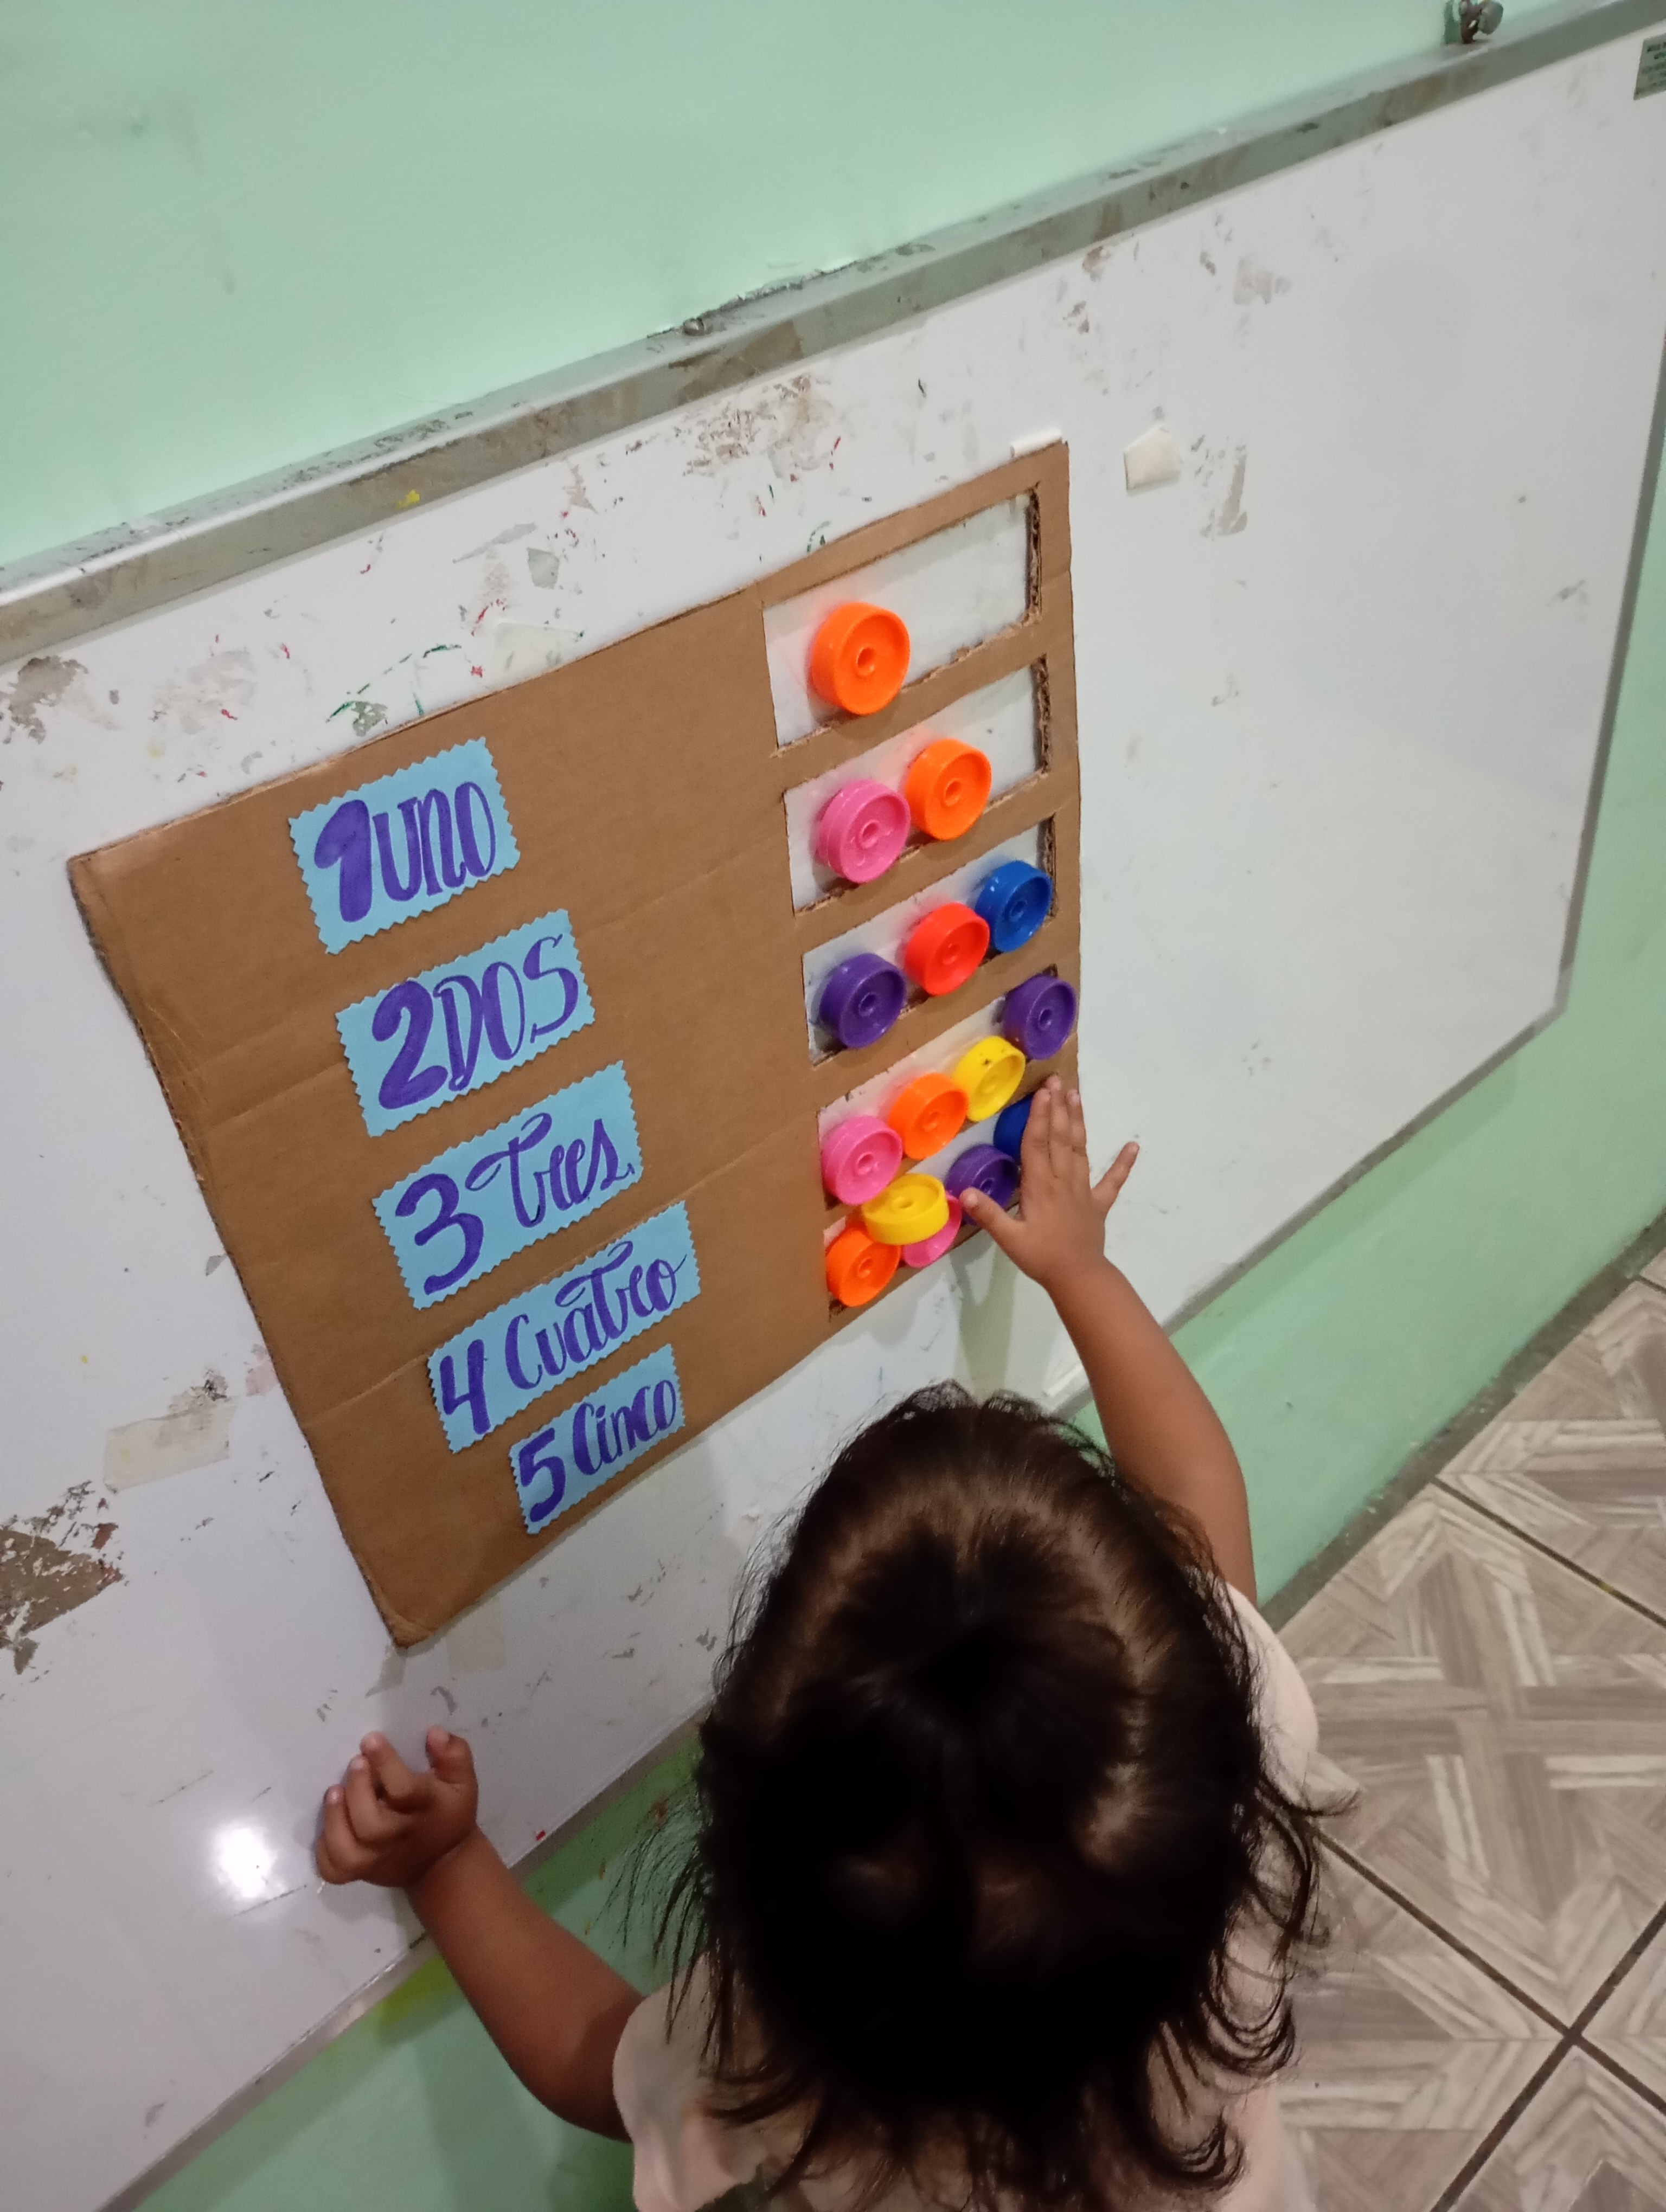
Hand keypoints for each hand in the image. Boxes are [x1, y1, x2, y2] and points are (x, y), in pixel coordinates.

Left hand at [316, 1726, 479, 1890]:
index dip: (385, 1763)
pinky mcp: (361, 1873)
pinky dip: (324, 1850)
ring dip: (335, 1820)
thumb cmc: (448, 1812)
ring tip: (332, 1791)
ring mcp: (377, 1859)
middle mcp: (399, 1836)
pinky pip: (334, 1871)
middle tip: (355, 1762)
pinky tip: (329, 1824)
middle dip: (357, 1790)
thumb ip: (453, 1754)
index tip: (370, 1739)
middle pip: (371, 1825)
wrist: (443, 1864)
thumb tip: (433, 1733)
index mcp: (426, 1809)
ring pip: (348, 1852)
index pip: (404, 1789)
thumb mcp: (463, 1781)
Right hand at [960, 1077, 1136, 1292]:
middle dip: (1057, 1108)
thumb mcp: (1009, 1238)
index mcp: (1040, 1186)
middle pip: (1060, 1139)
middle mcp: (1062, 1181)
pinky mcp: (1098, 1204)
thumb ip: (989, 1214)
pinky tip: (1133, 1146)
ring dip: (1078, 1122)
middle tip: (1058, 1080)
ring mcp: (1083, 1191)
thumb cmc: (1041, 1257)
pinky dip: (1123, 1164)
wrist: (1078, 1277)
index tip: (1043, 1092)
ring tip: (1076, 1096)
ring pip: (1080, 1150)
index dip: (1039, 1117)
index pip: (1038, 1145)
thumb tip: (963, 1192)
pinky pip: (1112, 1181)